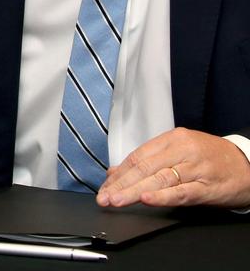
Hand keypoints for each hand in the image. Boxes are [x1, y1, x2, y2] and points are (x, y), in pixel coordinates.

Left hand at [98, 127, 249, 207]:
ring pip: (159, 179)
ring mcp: (195, 168)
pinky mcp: (207, 186)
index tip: (104, 187)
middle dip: (120, 185)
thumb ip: (148, 160)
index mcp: (172, 139)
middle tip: (104, 198)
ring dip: (133, 192)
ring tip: (116, 200)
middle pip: (144, 168)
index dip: (118, 174)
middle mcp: (182, 151)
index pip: (137, 157)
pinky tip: (147, 199)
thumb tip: (115, 173)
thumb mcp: (178, 152)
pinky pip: (181, 192)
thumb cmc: (210, 158)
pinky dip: (162, 196)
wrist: (247, 164)